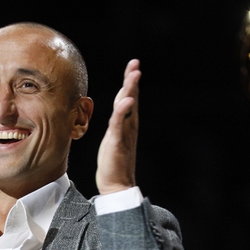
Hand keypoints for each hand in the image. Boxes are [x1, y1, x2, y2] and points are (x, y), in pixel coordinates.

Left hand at [95, 59, 140, 194]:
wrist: (117, 185)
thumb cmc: (113, 163)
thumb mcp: (113, 139)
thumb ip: (117, 125)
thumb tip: (118, 113)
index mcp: (126, 125)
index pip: (128, 99)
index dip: (130, 82)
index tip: (133, 66)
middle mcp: (128, 127)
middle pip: (131, 98)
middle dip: (132, 80)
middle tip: (135, 64)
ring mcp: (124, 134)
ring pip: (127, 108)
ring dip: (130, 90)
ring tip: (134, 75)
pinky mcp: (118, 143)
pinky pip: (120, 124)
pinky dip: (123, 111)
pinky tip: (127, 100)